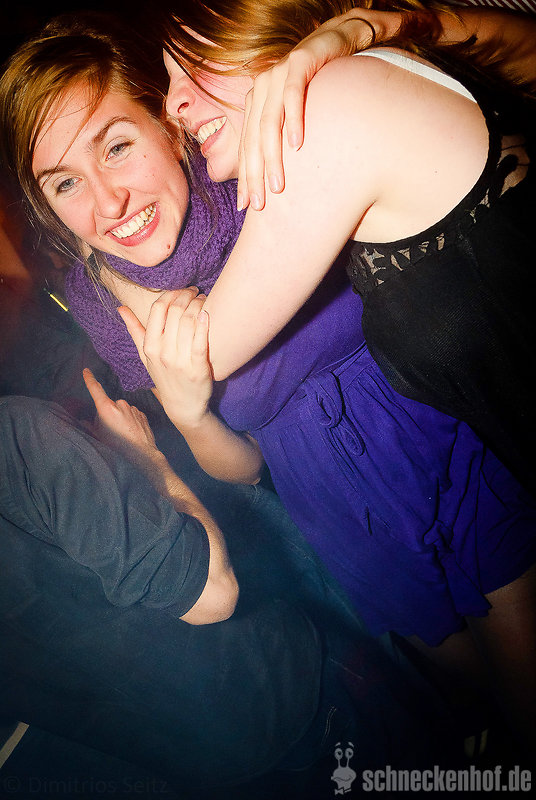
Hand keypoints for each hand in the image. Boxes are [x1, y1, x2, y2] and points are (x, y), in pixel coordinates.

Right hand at [83, 368, 157, 462]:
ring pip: (122, 410)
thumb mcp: (98, 435)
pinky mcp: (142, 413)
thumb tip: (85, 420)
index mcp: (106, 407)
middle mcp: (120, 404)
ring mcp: (133, 408)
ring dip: (121, 418)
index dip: (90, 379)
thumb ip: (90, 424)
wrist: (141, 452)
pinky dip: (130, 420)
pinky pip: (132, 414)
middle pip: (110, 405)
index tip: (86, 371)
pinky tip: (131, 431)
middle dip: (108, 414)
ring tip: (123, 433)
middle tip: (111, 429)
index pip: (95, 389)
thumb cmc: (117, 445)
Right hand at [118, 288, 213, 430]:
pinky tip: (207, 314)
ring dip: (198, 304)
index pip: (157, 309)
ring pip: (189, 322)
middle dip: (186, 295)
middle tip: (195, 291)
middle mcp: (163, 353)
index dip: (170, 294)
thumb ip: (135, 330)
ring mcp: (180, 361)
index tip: (181, 290)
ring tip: (203, 299)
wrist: (182, 405)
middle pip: (175, 312)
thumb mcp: (145, 356)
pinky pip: (200, 341)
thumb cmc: (164, 376)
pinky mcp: (198, 368)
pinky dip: (204, 324)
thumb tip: (121, 308)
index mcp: (149, 347)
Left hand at [237, 9, 378, 210]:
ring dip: (272, 157)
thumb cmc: (317, 86)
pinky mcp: (299, 62)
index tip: (245, 206)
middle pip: (253, 140)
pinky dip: (294, 120)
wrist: (337, 40)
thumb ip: (283, 139)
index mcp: (256, 104)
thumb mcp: (295, 116)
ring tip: (278, 185)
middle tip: (259, 205)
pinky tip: (297, 145)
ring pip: (269, 122)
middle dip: (254, 175)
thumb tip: (279, 178)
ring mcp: (278, 75)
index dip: (245, 178)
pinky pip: (294, 95)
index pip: (246, 147)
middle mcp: (262, 89)